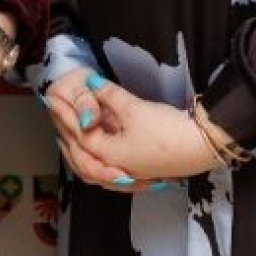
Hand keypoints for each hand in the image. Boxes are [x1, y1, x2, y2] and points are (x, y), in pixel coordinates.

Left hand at [49, 70, 217, 188]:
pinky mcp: (142, 171)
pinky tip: (102, 148)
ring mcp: (130, 174)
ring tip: (72, 133)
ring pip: (96, 166)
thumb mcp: (134, 108)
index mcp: (109, 156)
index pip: (79, 135)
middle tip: (57, 117)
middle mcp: (116, 170)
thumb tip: (89, 82)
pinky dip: (98, 158)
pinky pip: (109, 169)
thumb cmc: (165, 130)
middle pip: (82, 157)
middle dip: (67, 135)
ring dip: (81, 150)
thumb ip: (109, 95)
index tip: (53, 99)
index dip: (65, 116)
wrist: (202, 147)